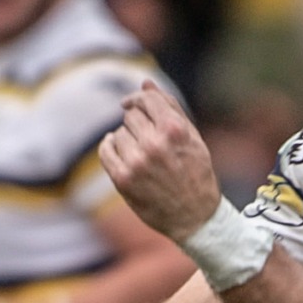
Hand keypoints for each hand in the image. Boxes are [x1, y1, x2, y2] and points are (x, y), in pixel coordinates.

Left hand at [99, 79, 221, 241]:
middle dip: (137, 123)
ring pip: (119, 133)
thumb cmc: (196, 173)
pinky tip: (123, 154)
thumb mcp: (191, 137)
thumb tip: (145, 84)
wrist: (194, 218)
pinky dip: (111, 147)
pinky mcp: (122, 180)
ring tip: (142, 155)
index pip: (145, 99)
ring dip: (127, 139)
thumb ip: (170, 108)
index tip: (133, 104)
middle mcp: (154, 144)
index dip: (138, 99)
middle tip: (148, 140)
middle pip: (130, 116)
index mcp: (174, 130)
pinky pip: (106, 149)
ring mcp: (136, 163)